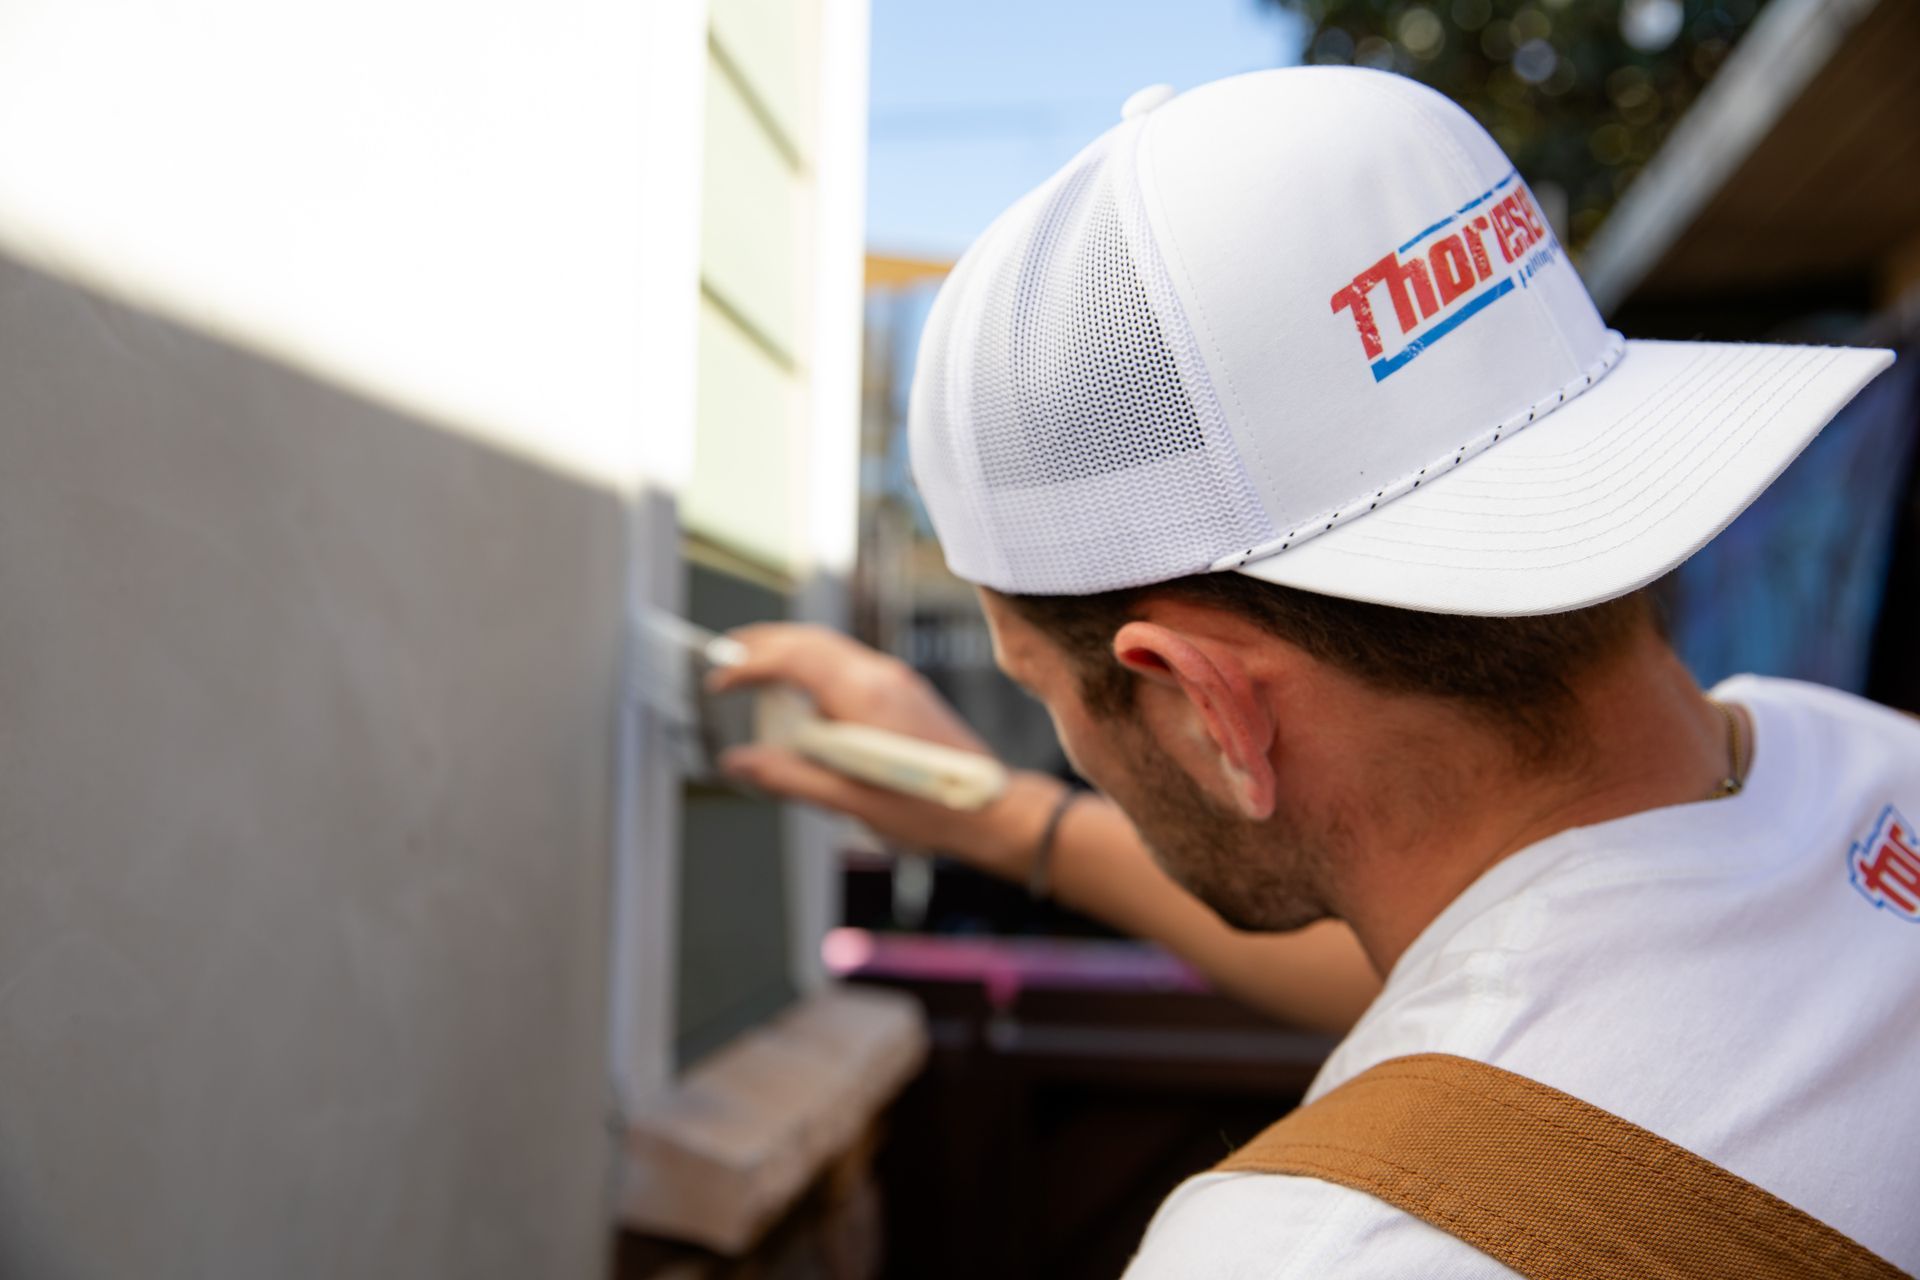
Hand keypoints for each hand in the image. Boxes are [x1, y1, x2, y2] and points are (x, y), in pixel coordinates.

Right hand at [708, 623, 1056, 875]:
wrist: (989, 808)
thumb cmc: (927, 808)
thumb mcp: (848, 801)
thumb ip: (789, 777)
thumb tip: (739, 762)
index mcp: (864, 696)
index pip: (794, 658)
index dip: (750, 665)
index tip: (720, 681)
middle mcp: (879, 676)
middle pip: (810, 641)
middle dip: (764, 644)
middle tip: (725, 656)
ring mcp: (894, 680)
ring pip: (830, 648)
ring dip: (788, 652)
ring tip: (753, 669)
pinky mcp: (902, 691)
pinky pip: (847, 664)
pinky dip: (813, 666)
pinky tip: (799, 692)